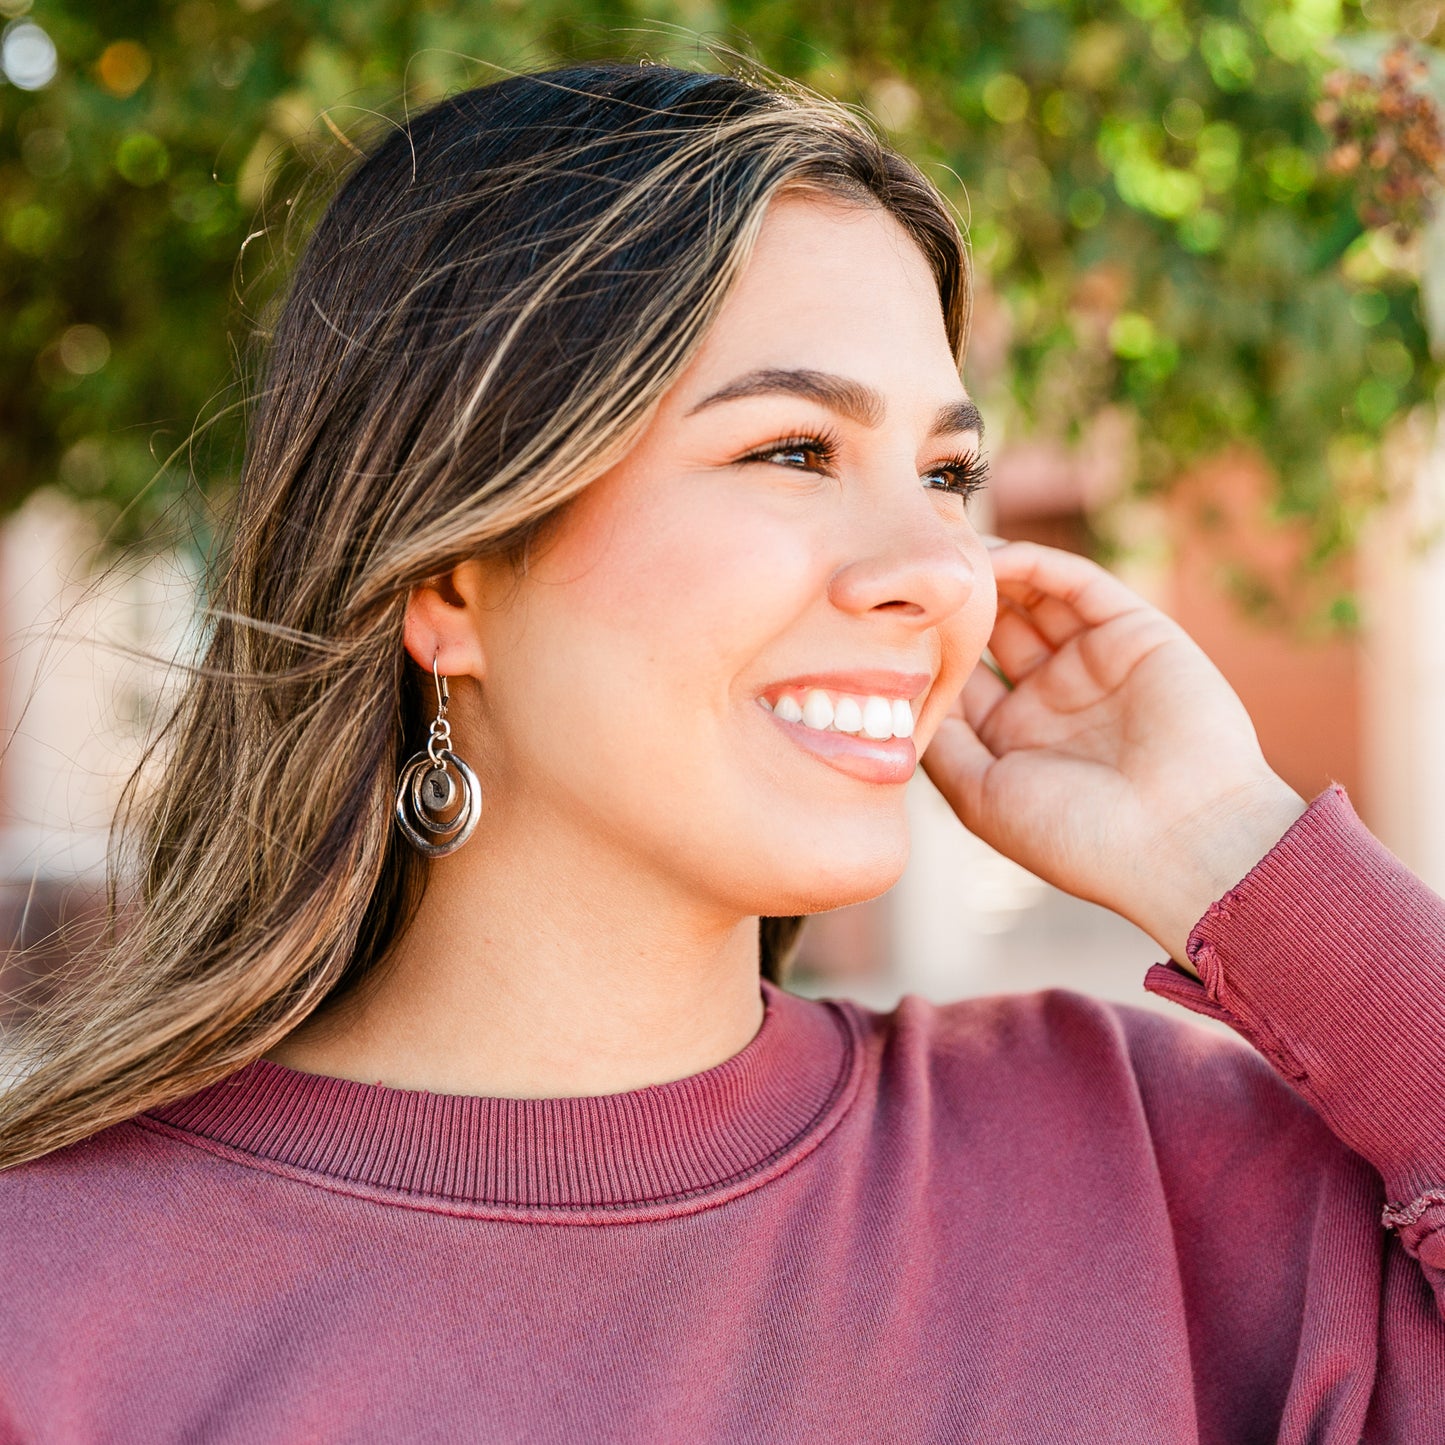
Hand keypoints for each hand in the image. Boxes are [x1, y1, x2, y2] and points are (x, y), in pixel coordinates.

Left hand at [921, 538, 1309, 970]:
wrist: (1181, 845)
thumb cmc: (1076, 838)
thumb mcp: (983, 797)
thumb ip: (943, 743)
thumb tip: (900, 696)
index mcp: (1017, 740)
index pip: (962, 676)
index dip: (925, 649)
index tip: (873, 621)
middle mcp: (1053, 697)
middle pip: (994, 630)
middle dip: (956, 602)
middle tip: (907, 569)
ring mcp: (1095, 662)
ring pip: (1032, 598)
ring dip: (990, 574)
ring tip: (944, 553)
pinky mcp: (1136, 633)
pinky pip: (1078, 583)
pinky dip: (1035, 564)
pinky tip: (993, 558)